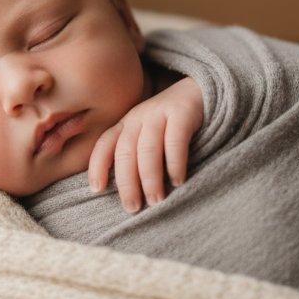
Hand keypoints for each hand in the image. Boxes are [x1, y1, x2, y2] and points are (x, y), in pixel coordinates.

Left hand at [88, 77, 202, 212]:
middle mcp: (139, 117)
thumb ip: (136, 154)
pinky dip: (174, 164)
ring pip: (147, 149)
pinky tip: (178, 181)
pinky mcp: (183, 113)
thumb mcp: (148, 134)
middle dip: (126, 182)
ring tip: (156, 200)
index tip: (96, 189)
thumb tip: (127, 192)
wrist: (202, 90)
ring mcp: (160, 113)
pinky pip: (175, 141)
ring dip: (150, 178)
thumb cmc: (172, 124)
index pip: (105, 144)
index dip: (97, 166)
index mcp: (126, 124)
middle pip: (125, 151)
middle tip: (132, 207)